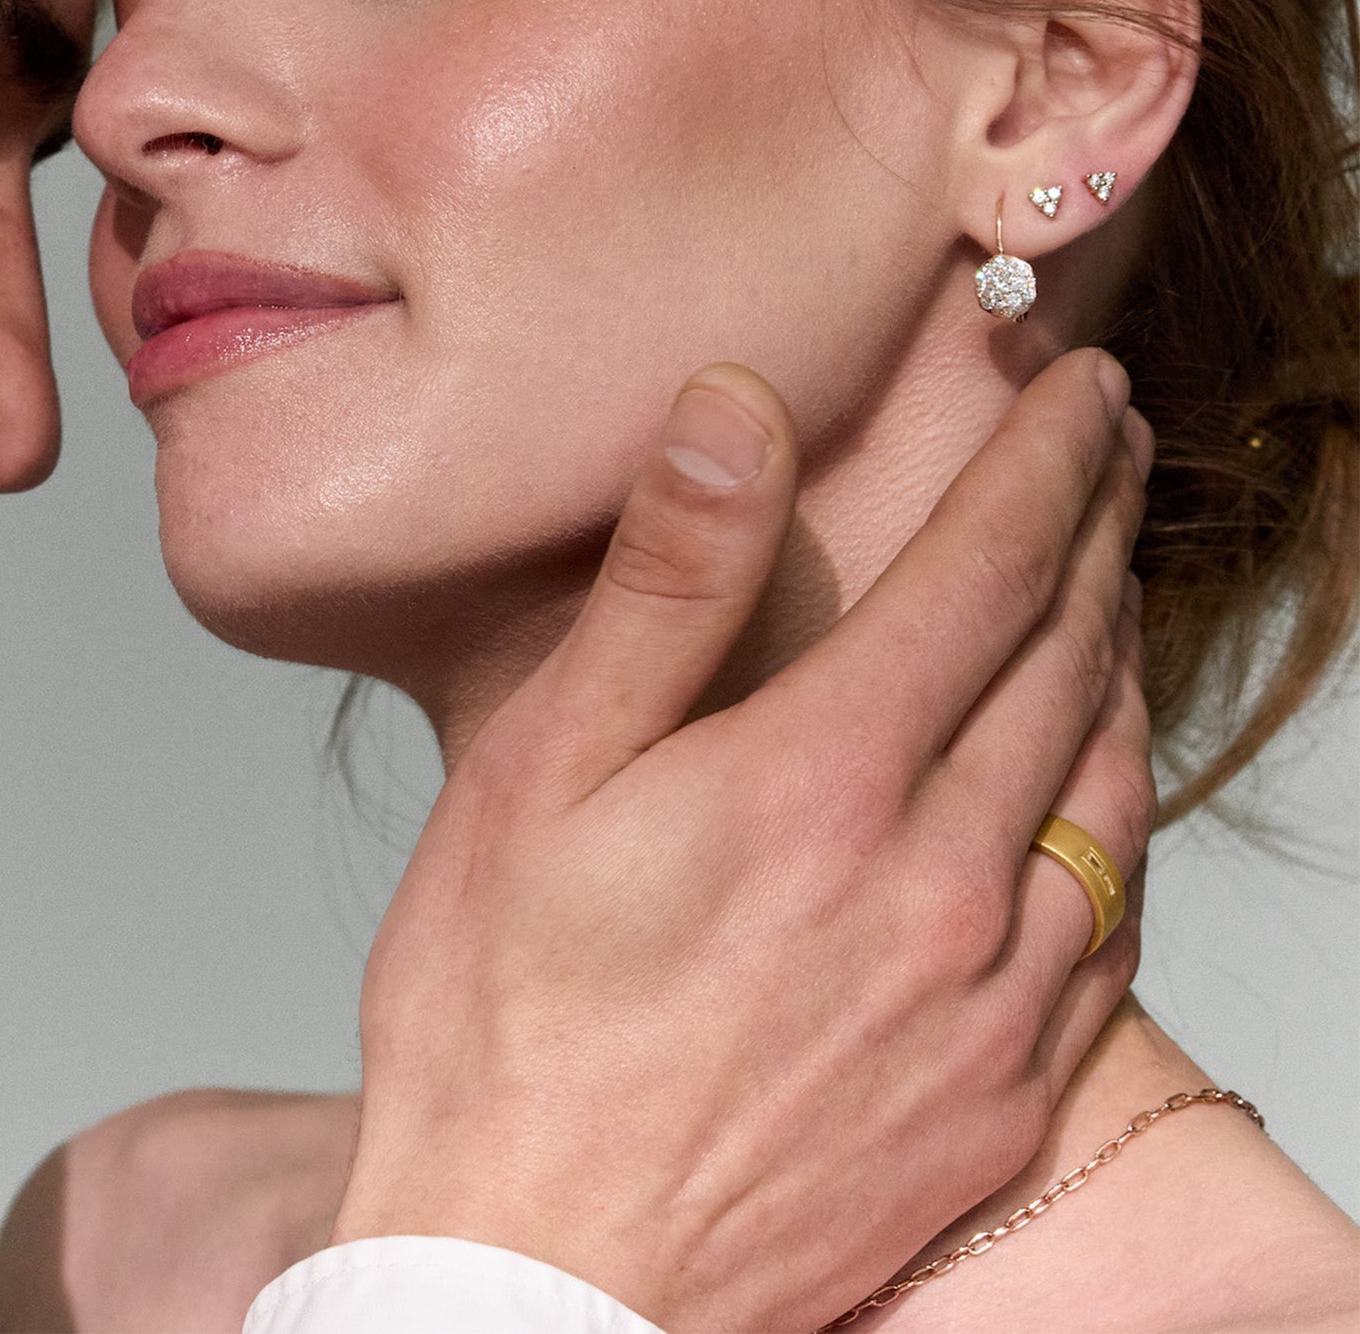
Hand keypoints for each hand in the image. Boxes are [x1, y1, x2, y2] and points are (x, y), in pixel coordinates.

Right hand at [335, 350, 1154, 1332]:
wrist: (536, 1275)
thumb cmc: (507, 1019)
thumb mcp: (545, 772)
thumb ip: (663, 585)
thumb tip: (736, 413)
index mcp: (824, 780)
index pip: (986, 569)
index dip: (1045, 459)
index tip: (1079, 389)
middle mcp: (937, 880)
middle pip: (1066, 653)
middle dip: (1098, 523)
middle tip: (1112, 444)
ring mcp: (986, 998)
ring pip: (1115, 781)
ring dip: (1126, 653)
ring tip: (1118, 580)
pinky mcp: (1001, 1092)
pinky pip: (1115, 923)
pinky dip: (1127, 814)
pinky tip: (1107, 784)